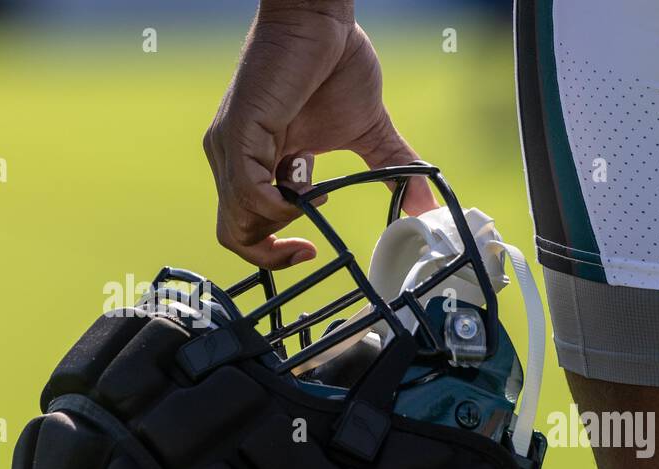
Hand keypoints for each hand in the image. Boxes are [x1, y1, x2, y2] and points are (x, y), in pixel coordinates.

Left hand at [203, 1, 436, 268]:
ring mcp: (233, 148)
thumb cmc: (335, 62)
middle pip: (237, 233)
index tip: (314, 250)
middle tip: (310, 250)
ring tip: (314, 205)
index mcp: (261, 162)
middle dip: (273, 254)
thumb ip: (392, 169)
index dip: (276, 250)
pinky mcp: (239, 132)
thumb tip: (425, 204)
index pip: (250, 224)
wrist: (320, 18)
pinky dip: (275, 208)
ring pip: (236, 222)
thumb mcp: (369, 131)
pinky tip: (305, 195)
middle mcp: (238, 159)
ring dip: (277, 230)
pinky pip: (246, 193)